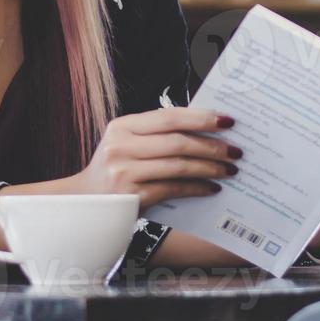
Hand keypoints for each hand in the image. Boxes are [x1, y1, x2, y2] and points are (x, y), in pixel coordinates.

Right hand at [64, 107, 240, 210]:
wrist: (83, 204)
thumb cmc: (114, 170)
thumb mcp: (127, 144)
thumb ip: (156, 135)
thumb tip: (205, 128)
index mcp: (123, 126)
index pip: (169, 116)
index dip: (201, 117)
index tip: (228, 120)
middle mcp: (121, 146)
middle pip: (177, 141)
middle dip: (212, 146)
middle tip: (236, 150)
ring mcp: (124, 172)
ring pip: (178, 165)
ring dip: (209, 168)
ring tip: (229, 169)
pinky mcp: (131, 196)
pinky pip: (173, 189)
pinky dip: (196, 187)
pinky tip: (212, 188)